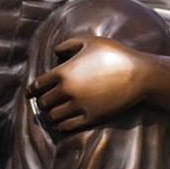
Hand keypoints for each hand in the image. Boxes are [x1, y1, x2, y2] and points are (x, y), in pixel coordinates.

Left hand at [27, 36, 147, 131]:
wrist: (139, 75)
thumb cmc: (115, 54)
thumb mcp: (90, 42)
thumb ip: (69, 44)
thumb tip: (56, 52)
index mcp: (63, 72)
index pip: (38, 85)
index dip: (32, 90)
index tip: (30, 94)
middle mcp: (67, 90)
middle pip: (44, 102)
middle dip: (43, 103)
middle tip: (44, 104)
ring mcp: (78, 105)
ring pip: (54, 116)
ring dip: (51, 116)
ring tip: (52, 114)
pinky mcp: (91, 117)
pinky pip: (67, 126)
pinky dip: (61, 126)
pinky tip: (62, 124)